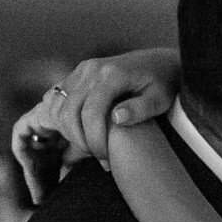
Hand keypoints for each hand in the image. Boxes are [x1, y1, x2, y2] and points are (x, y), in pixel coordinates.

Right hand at [11, 48, 180, 202]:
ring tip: (89, 147)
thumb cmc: (163, 83)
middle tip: (97, 157)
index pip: (90, 112)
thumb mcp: (160, 98)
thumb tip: (117, 118)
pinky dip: (63, 119)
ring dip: (67, 131)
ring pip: (58, 106)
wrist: (159, 62)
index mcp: (111, 74)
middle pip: (68, 111)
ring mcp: (82, 70)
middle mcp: (92, 70)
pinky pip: (58, 99)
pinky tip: (80, 134)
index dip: (94, 140)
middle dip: (78, 140)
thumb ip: (140, 109)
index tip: (105, 159)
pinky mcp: (77, 75)